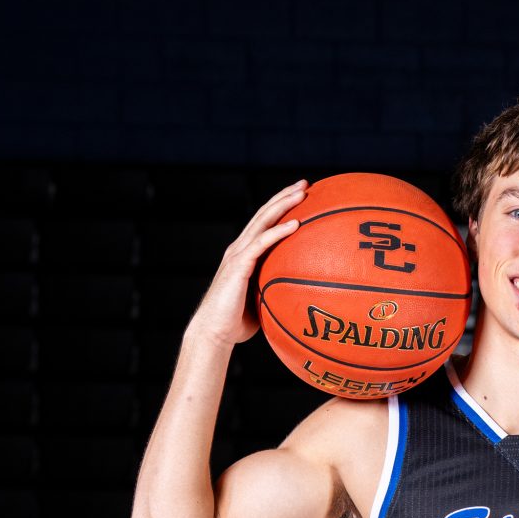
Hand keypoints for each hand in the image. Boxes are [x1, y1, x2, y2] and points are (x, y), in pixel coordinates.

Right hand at [185, 181, 307, 350]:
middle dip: (284, 196)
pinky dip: (279, 232)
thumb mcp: (260, 301)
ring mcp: (238, 254)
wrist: (214, 332)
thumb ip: (274, 290)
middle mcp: (240, 248)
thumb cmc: (236, 323)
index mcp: (244, 254)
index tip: (300, 197)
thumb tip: (298, 296)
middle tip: (304, 184)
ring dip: (283, 205)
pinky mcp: (238, 265)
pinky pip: (261, 243)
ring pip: (263, 221)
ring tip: (302, 193)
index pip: (264, 224)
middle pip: (264, 214)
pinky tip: (295, 224)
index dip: (280, 207)